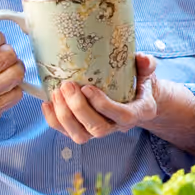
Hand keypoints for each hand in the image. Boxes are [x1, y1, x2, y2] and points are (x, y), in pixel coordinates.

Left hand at [43, 53, 160, 144]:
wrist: (137, 99)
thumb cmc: (140, 83)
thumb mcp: (147, 73)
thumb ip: (146, 64)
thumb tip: (143, 59)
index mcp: (138, 112)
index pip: (123, 116)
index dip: (103, 105)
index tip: (87, 87)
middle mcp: (119, 126)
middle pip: (98, 129)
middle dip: (78, 109)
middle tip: (67, 85)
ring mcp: (101, 130)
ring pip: (80, 136)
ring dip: (64, 116)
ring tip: (56, 93)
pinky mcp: (86, 131)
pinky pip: (67, 133)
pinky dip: (54, 120)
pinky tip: (47, 102)